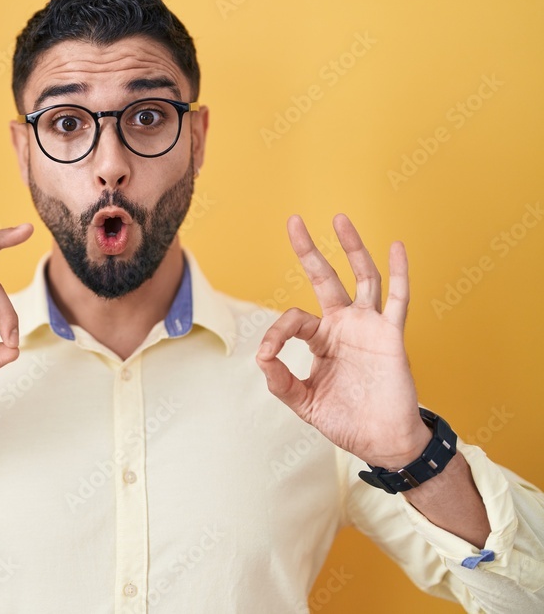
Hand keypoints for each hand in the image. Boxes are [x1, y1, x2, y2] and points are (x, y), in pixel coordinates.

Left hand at [255, 214, 430, 468]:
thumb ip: (281, 381)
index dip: (276, 333)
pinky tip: (396, 246)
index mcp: (321, 340)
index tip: (267, 355)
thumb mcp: (304, 402)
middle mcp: (343, 326)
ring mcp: (368, 326)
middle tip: (293, 221)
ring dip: (352, 247)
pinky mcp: (391, 335)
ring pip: (362, 277)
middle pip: (325, 278)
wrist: (382, 442)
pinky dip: (399, 272)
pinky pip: (398, 299)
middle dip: (309, 251)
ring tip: (339, 218)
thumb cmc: (346, 420)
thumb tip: (261, 358)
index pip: (293, 319)